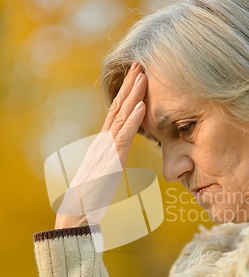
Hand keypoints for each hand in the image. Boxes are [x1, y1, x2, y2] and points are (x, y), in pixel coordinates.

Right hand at [55, 63, 146, 228]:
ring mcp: (105, 150)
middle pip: (118, 108)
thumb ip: (114, 156)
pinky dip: (133, 121)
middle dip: (130, 86)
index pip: (117, 113)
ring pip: (121, 117)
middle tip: (141, 64)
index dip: (127, 93)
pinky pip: (122, 137)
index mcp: (104, 143)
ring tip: (143, 76)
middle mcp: (103, 141)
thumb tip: (121, 148)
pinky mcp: (109, 161)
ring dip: (133, 96)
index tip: (138, 76)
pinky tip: (141, 107)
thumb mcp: (107, 170)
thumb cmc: (93, 195)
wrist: (78, 213)